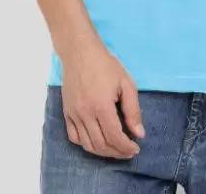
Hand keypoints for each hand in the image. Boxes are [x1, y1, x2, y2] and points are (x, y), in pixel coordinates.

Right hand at [60, 36, 145, 158]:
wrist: (80, 52)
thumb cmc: (106, 65)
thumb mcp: (126, 83)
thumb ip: (133, 110)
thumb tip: (139, 134)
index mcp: (101, 106)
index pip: (114, 137)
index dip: (126, 148)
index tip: (136, 149)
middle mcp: (85, 114)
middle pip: (101, 145)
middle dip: (116, 152)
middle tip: (128, 151)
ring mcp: (74, 114)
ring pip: (87, 144)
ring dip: (102, 152)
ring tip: (115, 149)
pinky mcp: (67, 112)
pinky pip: (74, 137)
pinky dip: (86, 144)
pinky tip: (96, 141)